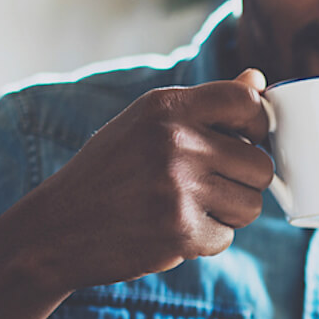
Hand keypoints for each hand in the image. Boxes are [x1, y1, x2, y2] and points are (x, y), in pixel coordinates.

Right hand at [7, 68, 275, 291]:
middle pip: (260, 165)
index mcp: (166, 106)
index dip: (258, 125)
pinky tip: (173, 230)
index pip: (247, 101)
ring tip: (190, 208)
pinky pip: (226, 237)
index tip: (246, 140)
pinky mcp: (181, 232)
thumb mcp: (147, 124)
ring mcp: (179, 188)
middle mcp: (175, 141)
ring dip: (229, 214)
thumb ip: (205, 105)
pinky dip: (206, 240)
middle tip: (211, 187)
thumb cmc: (110, 172)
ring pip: (252, 205)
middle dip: (244, 182)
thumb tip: (258, 79)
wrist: (57, 228)